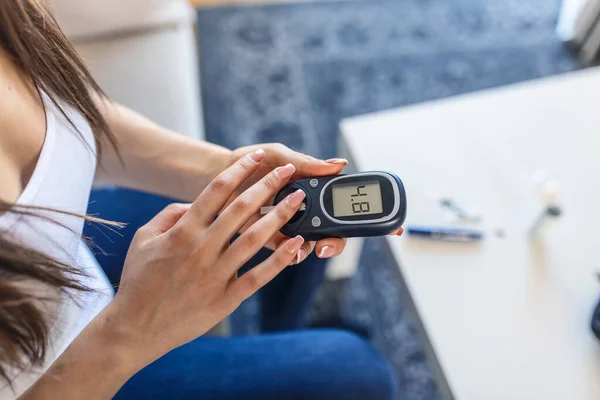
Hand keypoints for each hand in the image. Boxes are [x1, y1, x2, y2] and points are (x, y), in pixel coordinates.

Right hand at [108, 149, 306, 366]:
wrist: (135, 327)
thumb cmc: (139, 281)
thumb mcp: (144, 239)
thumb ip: (168, 215)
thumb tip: (193, 202)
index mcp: (183, 230)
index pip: (217, 190)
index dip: (240, 170)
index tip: (258, 157)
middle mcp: (202, 248)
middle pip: (241, 208)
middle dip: (268, 185)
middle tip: (288, 170)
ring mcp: (215, 273)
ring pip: (255, 238)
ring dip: (280, 216)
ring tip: (298, 200)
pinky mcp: (225, 298)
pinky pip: (258, 276)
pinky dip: (279, 260)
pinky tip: (296, 244)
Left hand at [229, 144, 402, 262]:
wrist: (213, 175)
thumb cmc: (249, 162)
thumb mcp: (279, 155)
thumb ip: (307, 163)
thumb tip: (338, 165)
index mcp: (311, 189)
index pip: (346, 204)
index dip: (370, 215)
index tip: (393, 226)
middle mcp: (304, 210)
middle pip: (335, 231)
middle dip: (339, 240)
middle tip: (331, 242)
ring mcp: (288, 225)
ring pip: (314, 244)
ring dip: (319, 249)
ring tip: (314, 247)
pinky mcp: (268, 239)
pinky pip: (287, 252)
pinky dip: (293, 254)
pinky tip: (294, 251)